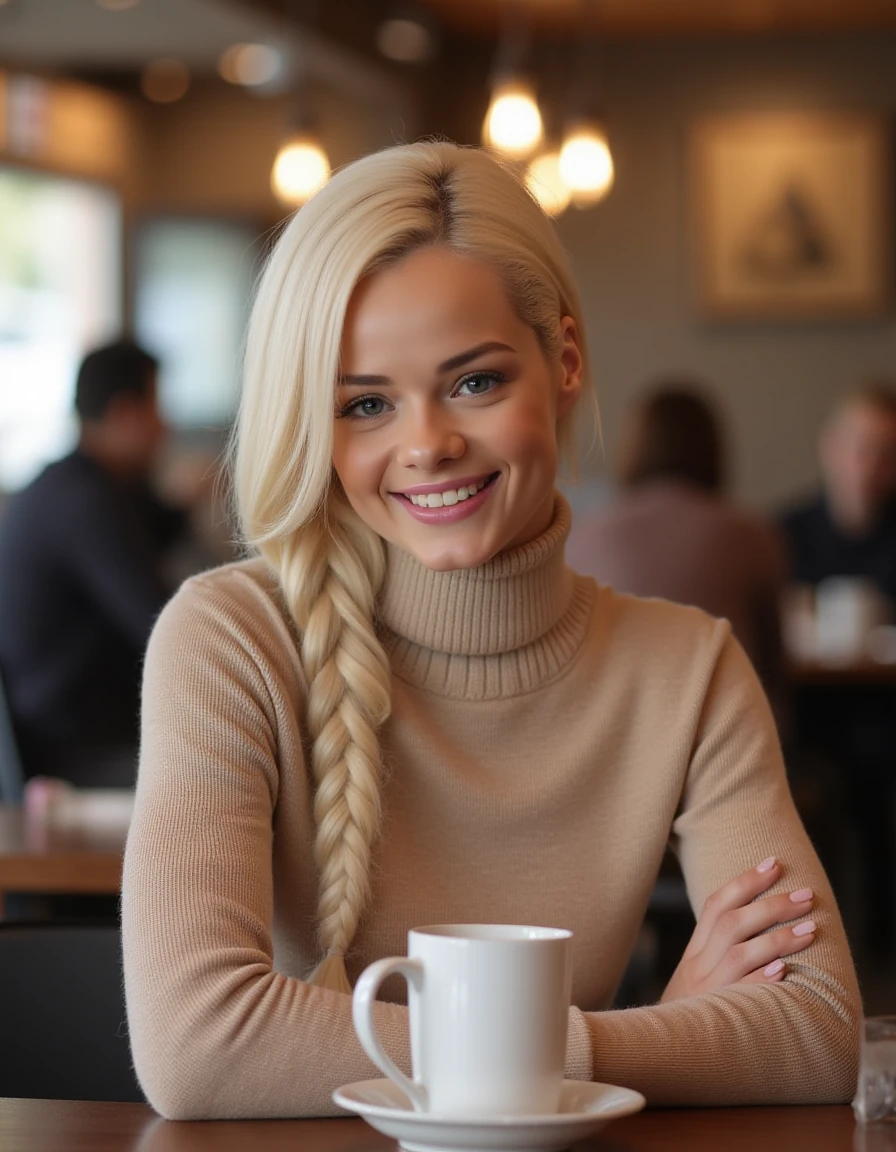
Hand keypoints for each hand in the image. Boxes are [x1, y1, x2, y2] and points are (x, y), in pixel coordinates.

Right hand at [660, 857, 815, 1002]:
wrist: (659, 1048)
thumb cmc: (689, 1010)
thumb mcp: (696, 973)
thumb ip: (719, 948)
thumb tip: (758, 919)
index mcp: (694, 951)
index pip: (717, 905)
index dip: (745, 881)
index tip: (774, 863)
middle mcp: (698, 966)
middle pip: (731, 923)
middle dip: (770, 904)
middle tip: (805, 895)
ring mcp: (707, 991)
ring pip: (739, 954)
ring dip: (776, 938)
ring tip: (809, 929)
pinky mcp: (717, 1017)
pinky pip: (738, 994)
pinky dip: (758, 979)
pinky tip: (781, 970)